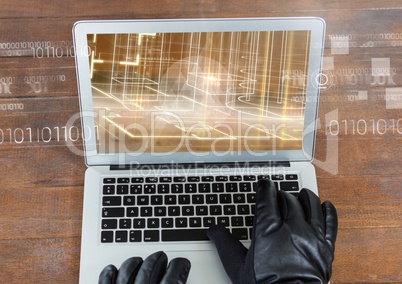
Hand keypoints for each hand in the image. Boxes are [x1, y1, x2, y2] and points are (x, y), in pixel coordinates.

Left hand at [98, 251, 190, 283]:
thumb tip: (184, 281)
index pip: (173, 277)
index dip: (179, 267)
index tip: (182, 263)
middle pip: (150, 269)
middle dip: (158, 259)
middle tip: (162, 255)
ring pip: (127, 271)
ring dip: (134, 263)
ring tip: (140, 259)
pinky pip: (105, 281)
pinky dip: (108, 273)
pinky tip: (111, 268)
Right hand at [207, 179, 337, 282]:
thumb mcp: (238, 266)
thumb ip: (225, 244)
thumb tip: (213, 230)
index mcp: (269, 230)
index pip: (267, 198)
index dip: (264, 187)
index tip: (263, 184)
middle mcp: (292, 228)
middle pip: (288, 199)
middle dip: (281, 194)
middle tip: (277, 194)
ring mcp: (311, 237)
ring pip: (311, 206)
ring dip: (305, 197)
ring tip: (301, 193)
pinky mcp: (326, 248)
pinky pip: (331, 224)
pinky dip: (329, 212)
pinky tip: (326, 205)